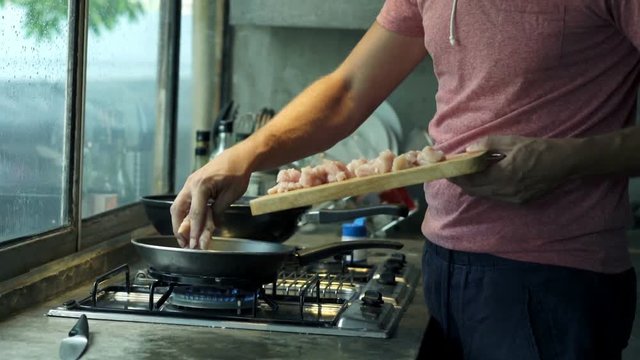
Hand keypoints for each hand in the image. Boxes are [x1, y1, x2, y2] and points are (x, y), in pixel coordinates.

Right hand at [170, 147, 251, 248]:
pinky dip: (186, 213)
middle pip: (177, 210)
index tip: (194, 244)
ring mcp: (190, 183)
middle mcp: (191, 184)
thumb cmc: (237, 173)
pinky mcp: (193, 184)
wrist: (239, 157)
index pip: (195, 214)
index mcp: (201, 186)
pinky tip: (191, 223)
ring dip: (180, 222)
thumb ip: (218, 212)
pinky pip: (185, 201)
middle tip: (184, 243)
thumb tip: (210, 227)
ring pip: (178, 206)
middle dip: (178, 228)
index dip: (194, 231)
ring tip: (186, 237)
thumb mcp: (230, 196)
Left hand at [450, 135, 577, 203]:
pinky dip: (486, 189)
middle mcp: (506, 192)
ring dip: (473, 186)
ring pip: (484, 195)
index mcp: (503, 176)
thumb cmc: (539, 149)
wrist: (566, 162)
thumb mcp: (512, 141)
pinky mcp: (520, 201)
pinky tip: (485, 178)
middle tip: (452, 172)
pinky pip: (495, 196)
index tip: (446, 169)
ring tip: (465, 174)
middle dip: (462, 182)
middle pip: (475, 190)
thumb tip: (468, 149)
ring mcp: (513, 199)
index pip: (471, 179)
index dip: (457, 175)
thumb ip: (488, 145)